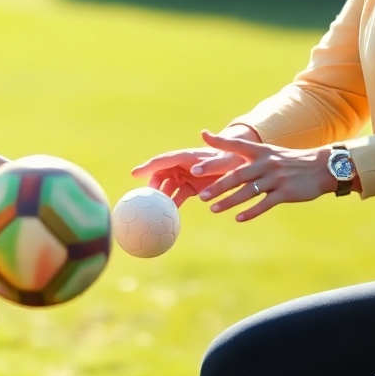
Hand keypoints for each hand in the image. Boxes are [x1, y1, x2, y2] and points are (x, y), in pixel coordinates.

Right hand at [131, 124, 261, 204]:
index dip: (148, 167)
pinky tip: (168, 219)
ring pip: (167, 187)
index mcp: (186, 156)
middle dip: (152, 186)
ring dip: (161, 199)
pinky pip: (177, 197)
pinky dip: (172, 206)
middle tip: (145, 201)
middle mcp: (182, 165)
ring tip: (153, 213)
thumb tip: (194, 170)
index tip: (134, 174)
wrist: (240, 165)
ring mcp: (186, 176)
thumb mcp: (225, 161)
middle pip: (160, 175)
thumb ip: (211, 165)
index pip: (162, 160)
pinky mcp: (191, 187)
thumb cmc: (233, 159)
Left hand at [192, 130, 339, 221]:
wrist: (322, 167)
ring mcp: (275, 178)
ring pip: (247, 192)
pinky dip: (250, 212)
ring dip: (229, 202)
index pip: (237, 144)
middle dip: (217, 185)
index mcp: (261, 151)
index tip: (203, 138)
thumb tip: (230, 159)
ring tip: (214, 209)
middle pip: (237, 175)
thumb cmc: (292, 161)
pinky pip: (264, 204)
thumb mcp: (272, 153)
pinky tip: (238, 218)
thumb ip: (252, 157)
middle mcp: (266, 163)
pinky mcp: (285, 192)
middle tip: (201, 195)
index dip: (220, 141)